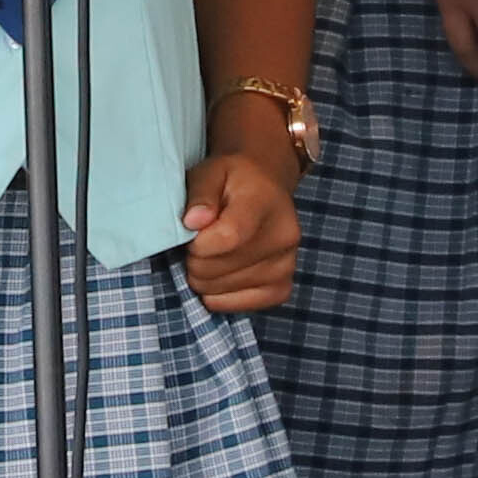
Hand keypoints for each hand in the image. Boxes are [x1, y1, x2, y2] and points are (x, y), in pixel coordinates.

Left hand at [177, 150, 302, 314]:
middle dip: (195, 258)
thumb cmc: (233, 177)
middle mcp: (283, 237)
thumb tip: (192, 222)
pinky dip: (220, 295)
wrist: (267, 183)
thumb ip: (200, 195)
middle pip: (218, 269)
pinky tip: (220, 274)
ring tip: (211, 253)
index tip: (191, 232)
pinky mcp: (283, 287)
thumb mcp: (210, 171)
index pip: (227, 238)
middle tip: (199, 241)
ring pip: (222, 290)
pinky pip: (240, 306)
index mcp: (264, 203)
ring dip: (204, 277)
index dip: (198, 243)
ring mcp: (286, 265)